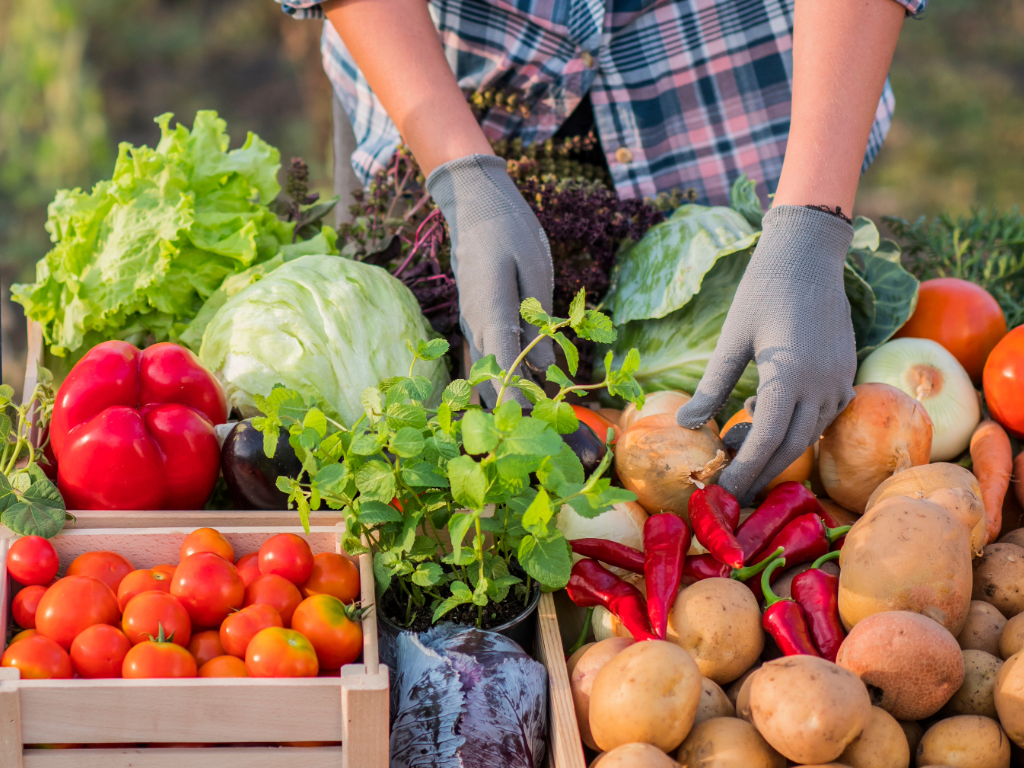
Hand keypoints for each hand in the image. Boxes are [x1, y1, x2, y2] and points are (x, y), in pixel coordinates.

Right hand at [427, 154, 554, 404]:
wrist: (474, 205)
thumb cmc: (509, 231)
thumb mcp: (535, 268)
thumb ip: (538, 318)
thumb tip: (544, 364)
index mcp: (491, 310)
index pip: (501, 364)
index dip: (515, 398)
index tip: (530, 423)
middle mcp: (475, 324)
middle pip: (491, 377)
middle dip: (515, 406)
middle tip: (545, 432)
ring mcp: (471, 324)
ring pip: (486, 371)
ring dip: (508, 394)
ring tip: (537, 421)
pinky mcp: (474, 321)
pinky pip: (487, 356)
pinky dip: (502, 376)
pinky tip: (524, 391)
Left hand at [676, 206, 856, 504]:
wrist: (808, 255)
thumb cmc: (762, 291)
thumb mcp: (731, 339)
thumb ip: (713, 385)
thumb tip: (686, 423)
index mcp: (789, 376)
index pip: (768, 440)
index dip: (745, 470)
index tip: (724, 491)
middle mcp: (821, 384)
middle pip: (791, 446)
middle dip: (760, 471)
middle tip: (731, 489)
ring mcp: (839, 380)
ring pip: (810, 434)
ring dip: (777, 449)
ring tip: (739, 448)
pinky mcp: (846, 372)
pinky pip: (824, 416)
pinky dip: (797, 427)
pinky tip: (765, 414)